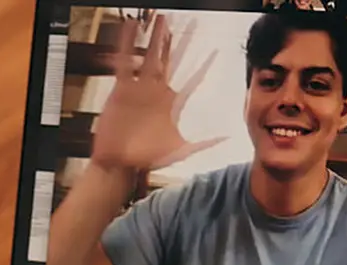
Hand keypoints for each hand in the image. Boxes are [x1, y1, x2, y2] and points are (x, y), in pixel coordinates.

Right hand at [90, 15, 222, 171]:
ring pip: (150, 56)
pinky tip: (129, 28)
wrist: (120, 163)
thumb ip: (202, 143)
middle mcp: (157, 92)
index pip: (192, 80)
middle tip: (191, 23)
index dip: (203, 66)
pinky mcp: (122, 88)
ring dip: (156, 38)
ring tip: (162, 18)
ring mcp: (140, 88)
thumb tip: (226, 137)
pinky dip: (125, 45)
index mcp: (172, 104)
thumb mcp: (179, 151)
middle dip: (180, 43)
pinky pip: (124, 62)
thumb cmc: (147, 159)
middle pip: (172, 61)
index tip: (215, 51)